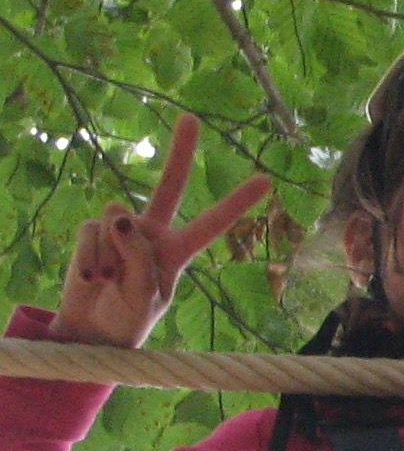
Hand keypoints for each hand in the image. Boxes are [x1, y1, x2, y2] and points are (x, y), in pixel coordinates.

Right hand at [48, 114, 274, 349]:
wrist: (91, 332)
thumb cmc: (127, 318)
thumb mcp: (145, 299)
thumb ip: (140, 261)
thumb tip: (122, 220)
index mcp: (178, 251)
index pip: (211, 224)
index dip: (235, 202)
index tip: (266, 180)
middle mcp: (152, 233)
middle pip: (169, 186)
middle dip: (179, 152)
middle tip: (190, 118)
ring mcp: (121, 230)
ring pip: (118, 220)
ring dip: (111, 254)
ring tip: (109, 280)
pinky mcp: (91, 231)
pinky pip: (91, 232)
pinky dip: (89, 257)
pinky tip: (91, 278)